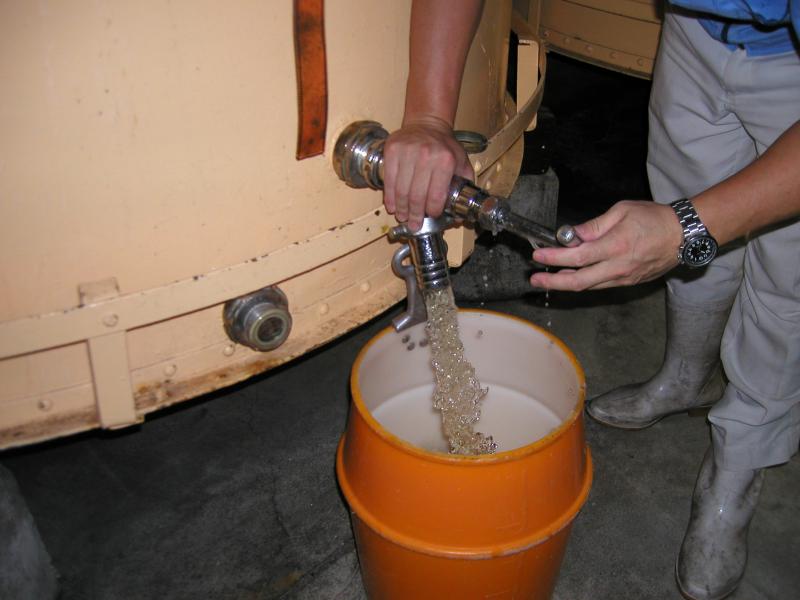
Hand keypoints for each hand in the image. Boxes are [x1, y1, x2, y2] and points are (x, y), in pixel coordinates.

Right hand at [382, 115, 473, 230]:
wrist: (427, 123)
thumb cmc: (444, 146)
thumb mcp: (461, 161)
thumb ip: (465, 184)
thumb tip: (464, 211)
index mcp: (446, 160)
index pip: (436, 195)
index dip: (432, 210)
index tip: (431, 215)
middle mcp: (426, 155)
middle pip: (417, 196)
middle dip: (415, 215)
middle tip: (414, 224)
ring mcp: (407, 152)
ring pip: (401, 190)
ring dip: (402, 208)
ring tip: (403, 217)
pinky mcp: (392, 150)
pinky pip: (388, 179)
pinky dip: (390, 196)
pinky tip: (393, 205)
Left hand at [529, 200, 682, 290]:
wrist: (684, 236)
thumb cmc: (655, 219)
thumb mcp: (622, 211)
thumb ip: (594, 225)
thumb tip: (572, 235)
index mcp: (616, 246)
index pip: (577, 257)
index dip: (554, 258)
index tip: (538, 256)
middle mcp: (618, 266)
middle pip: (579, 282)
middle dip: (553, 282)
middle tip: (535, 280)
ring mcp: (624, 278)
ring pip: (589, 286)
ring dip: (566, 284)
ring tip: (549, 279)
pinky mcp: (629, 282)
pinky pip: (601, 285)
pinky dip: (584, 282)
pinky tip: (573, 277)